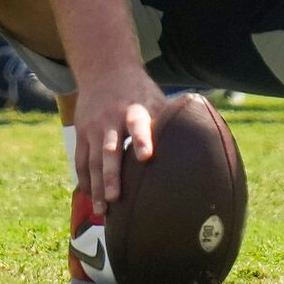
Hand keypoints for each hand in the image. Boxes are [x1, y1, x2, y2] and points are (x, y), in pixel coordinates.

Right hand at [72, 68, 169, 206]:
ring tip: (102, 213)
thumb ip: (170, 121)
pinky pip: (81, 161)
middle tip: (114, 199)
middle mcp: (111, 119)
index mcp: (134, 110)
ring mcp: (93, 128)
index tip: (146, 157)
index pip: (138, 125)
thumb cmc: (139, 92)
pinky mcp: (82, 133)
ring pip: (92, 160)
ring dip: (96, 186)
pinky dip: (85, 180)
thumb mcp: (155, 99)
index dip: (142, 139)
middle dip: (111, 176)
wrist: (104, 70)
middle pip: (109, 150)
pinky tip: (91, 198)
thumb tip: (203, 144)